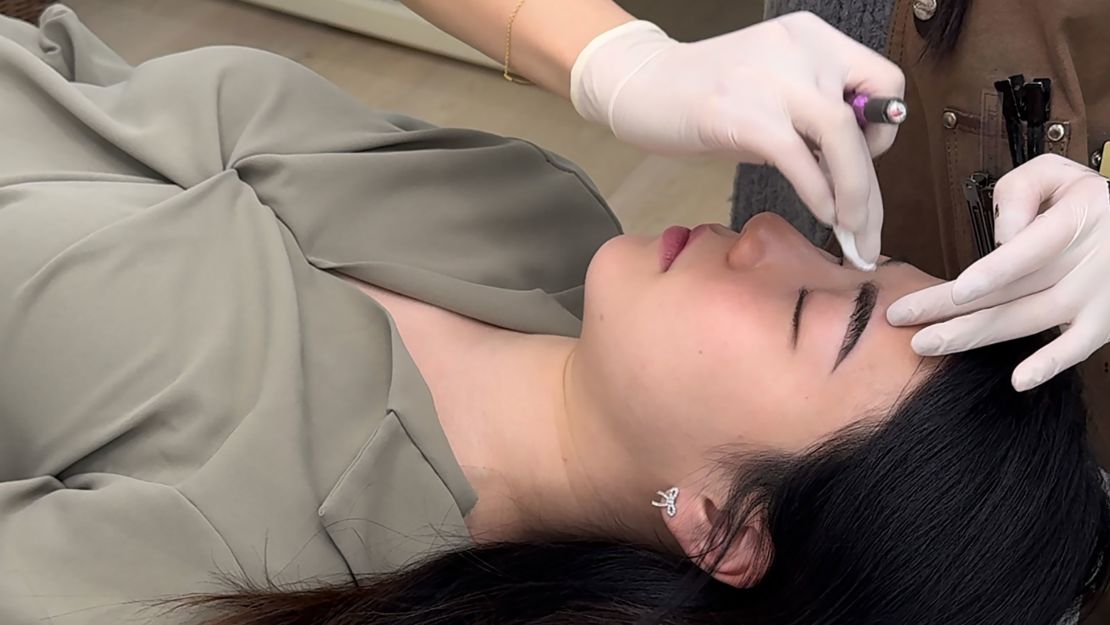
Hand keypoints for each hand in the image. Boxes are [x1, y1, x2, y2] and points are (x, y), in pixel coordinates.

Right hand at [569, 12, 904, 262]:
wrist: (642, 85)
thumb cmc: (705, 96)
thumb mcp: (771, 91)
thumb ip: (810, 118)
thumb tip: (847, 173)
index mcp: (814, 39)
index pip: (883, 83)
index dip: (882, 130)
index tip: (862, 163)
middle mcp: (802, 50)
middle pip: (868, 119)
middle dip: (873, 187)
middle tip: (869, 230)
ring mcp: (774, 80)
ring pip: (843, 139)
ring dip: (857, 196)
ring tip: (852, 232)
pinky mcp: (746, 115)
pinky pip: (800, 160)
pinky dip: (819, 194)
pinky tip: (820, 215)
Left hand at [887, 155, 1109, 390]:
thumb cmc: (1088, 200)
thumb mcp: (1057, 174)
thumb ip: (1020, 192)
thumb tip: (1003, 237)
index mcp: (1075, 220)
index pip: (1033, 249)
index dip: (996, 271)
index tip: (959, 290)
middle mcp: (1086, 262)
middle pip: (1010, 291)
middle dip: (950, 308)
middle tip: (900, 316)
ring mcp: (1094, 296)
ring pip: (1026, 320)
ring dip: (973, 336)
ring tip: (924, 343)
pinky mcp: (1102, 323)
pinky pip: (1076, 349)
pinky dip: (1049, 365)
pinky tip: (1018, 380)